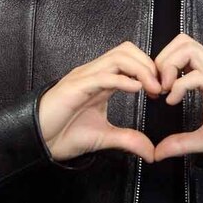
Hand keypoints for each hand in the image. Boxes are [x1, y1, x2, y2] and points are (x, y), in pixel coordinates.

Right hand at [37, 42, 161, 162]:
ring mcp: (85, 77)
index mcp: (101, 80)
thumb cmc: (64, 134)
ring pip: (118, 57)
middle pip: (127, 50)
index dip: (150, 70)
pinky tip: (137, 89)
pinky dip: (123, 79)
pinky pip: (103, 75)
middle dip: (149, 64)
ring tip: (153, 88)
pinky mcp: (76, 87)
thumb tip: (151, 152)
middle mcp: (94, 73)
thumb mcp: (104, 137)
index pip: (130, 59)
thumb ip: (128, 140)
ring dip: (141, 69)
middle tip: (162, 86)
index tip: (163, 89)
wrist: (38, 142)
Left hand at [152, 34, 202, 161]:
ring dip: (169, 66)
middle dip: (162, 61)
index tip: (155, 91)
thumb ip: (180, 143)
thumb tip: (158, 153)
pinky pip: (196, 75)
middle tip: (157, 87)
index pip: (180, 52)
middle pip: (181, 41)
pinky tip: (173, 101)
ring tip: (165, 90)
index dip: (162, 66)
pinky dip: (178, 85)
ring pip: (188, 47)